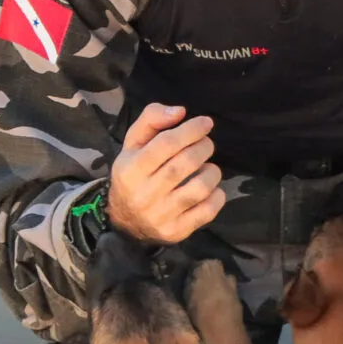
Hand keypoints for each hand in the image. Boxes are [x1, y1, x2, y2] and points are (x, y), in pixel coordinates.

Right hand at [108, 103, 224, 242]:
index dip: (190, 130)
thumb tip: (180, 111)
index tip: (206, 123)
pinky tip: (211, 189)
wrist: (125, 222)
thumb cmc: (133, 175)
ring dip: (212, 172)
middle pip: (184, 164)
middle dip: (203, 148)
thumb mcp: (132, 144)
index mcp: (131, 169)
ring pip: (198, 188)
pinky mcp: (176, 232)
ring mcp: (161, 216)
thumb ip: (151, 120)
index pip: (166, 144)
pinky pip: (207, 212)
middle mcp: (144, 194)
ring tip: (209, 166)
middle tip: (207, 144)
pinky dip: (216, 196)